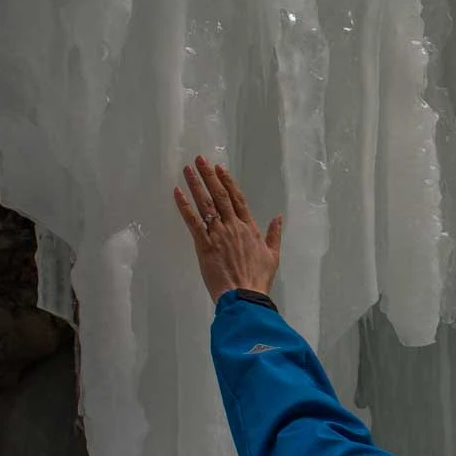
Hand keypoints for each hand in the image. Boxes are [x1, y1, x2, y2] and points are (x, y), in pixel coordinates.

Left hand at [174, 156, 281, 303]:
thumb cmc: (258, 278)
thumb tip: (278, 216)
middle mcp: (233, 225)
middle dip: (209, 176)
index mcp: (249, 227)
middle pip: (220, 196)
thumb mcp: (273, 255)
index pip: (237, 199)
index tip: (220, 168)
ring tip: (187, 169)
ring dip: (196, 185)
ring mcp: (218, 234)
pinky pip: (193, 222)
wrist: (244, 295)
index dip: (228, 182)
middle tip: (199, 159)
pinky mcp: (204, 245)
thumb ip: (274, 234)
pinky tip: (177, 192)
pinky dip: (184, 206)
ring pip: (206, 204)